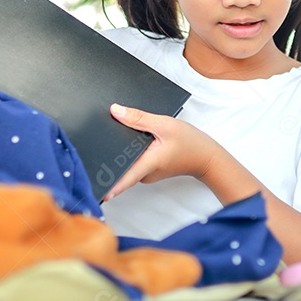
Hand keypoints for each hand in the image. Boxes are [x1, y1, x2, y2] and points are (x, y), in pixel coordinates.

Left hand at [103, 103, 221, 200]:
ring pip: (128, 163)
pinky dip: (131, 151)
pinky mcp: (150, 169)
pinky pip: (135, 161)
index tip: (94, 189)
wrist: (206, 157)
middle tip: (96, 141)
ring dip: (121, 150)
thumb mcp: (165, 125)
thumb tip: (116, 111)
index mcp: (148, 164)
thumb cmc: (190, 143)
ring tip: (116, 133)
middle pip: (121, 167)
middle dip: (109, 155)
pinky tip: (132, 138)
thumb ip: (139, 118)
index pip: (123, 178)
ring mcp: (147, 173)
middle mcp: (145, 173)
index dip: (108, 184)